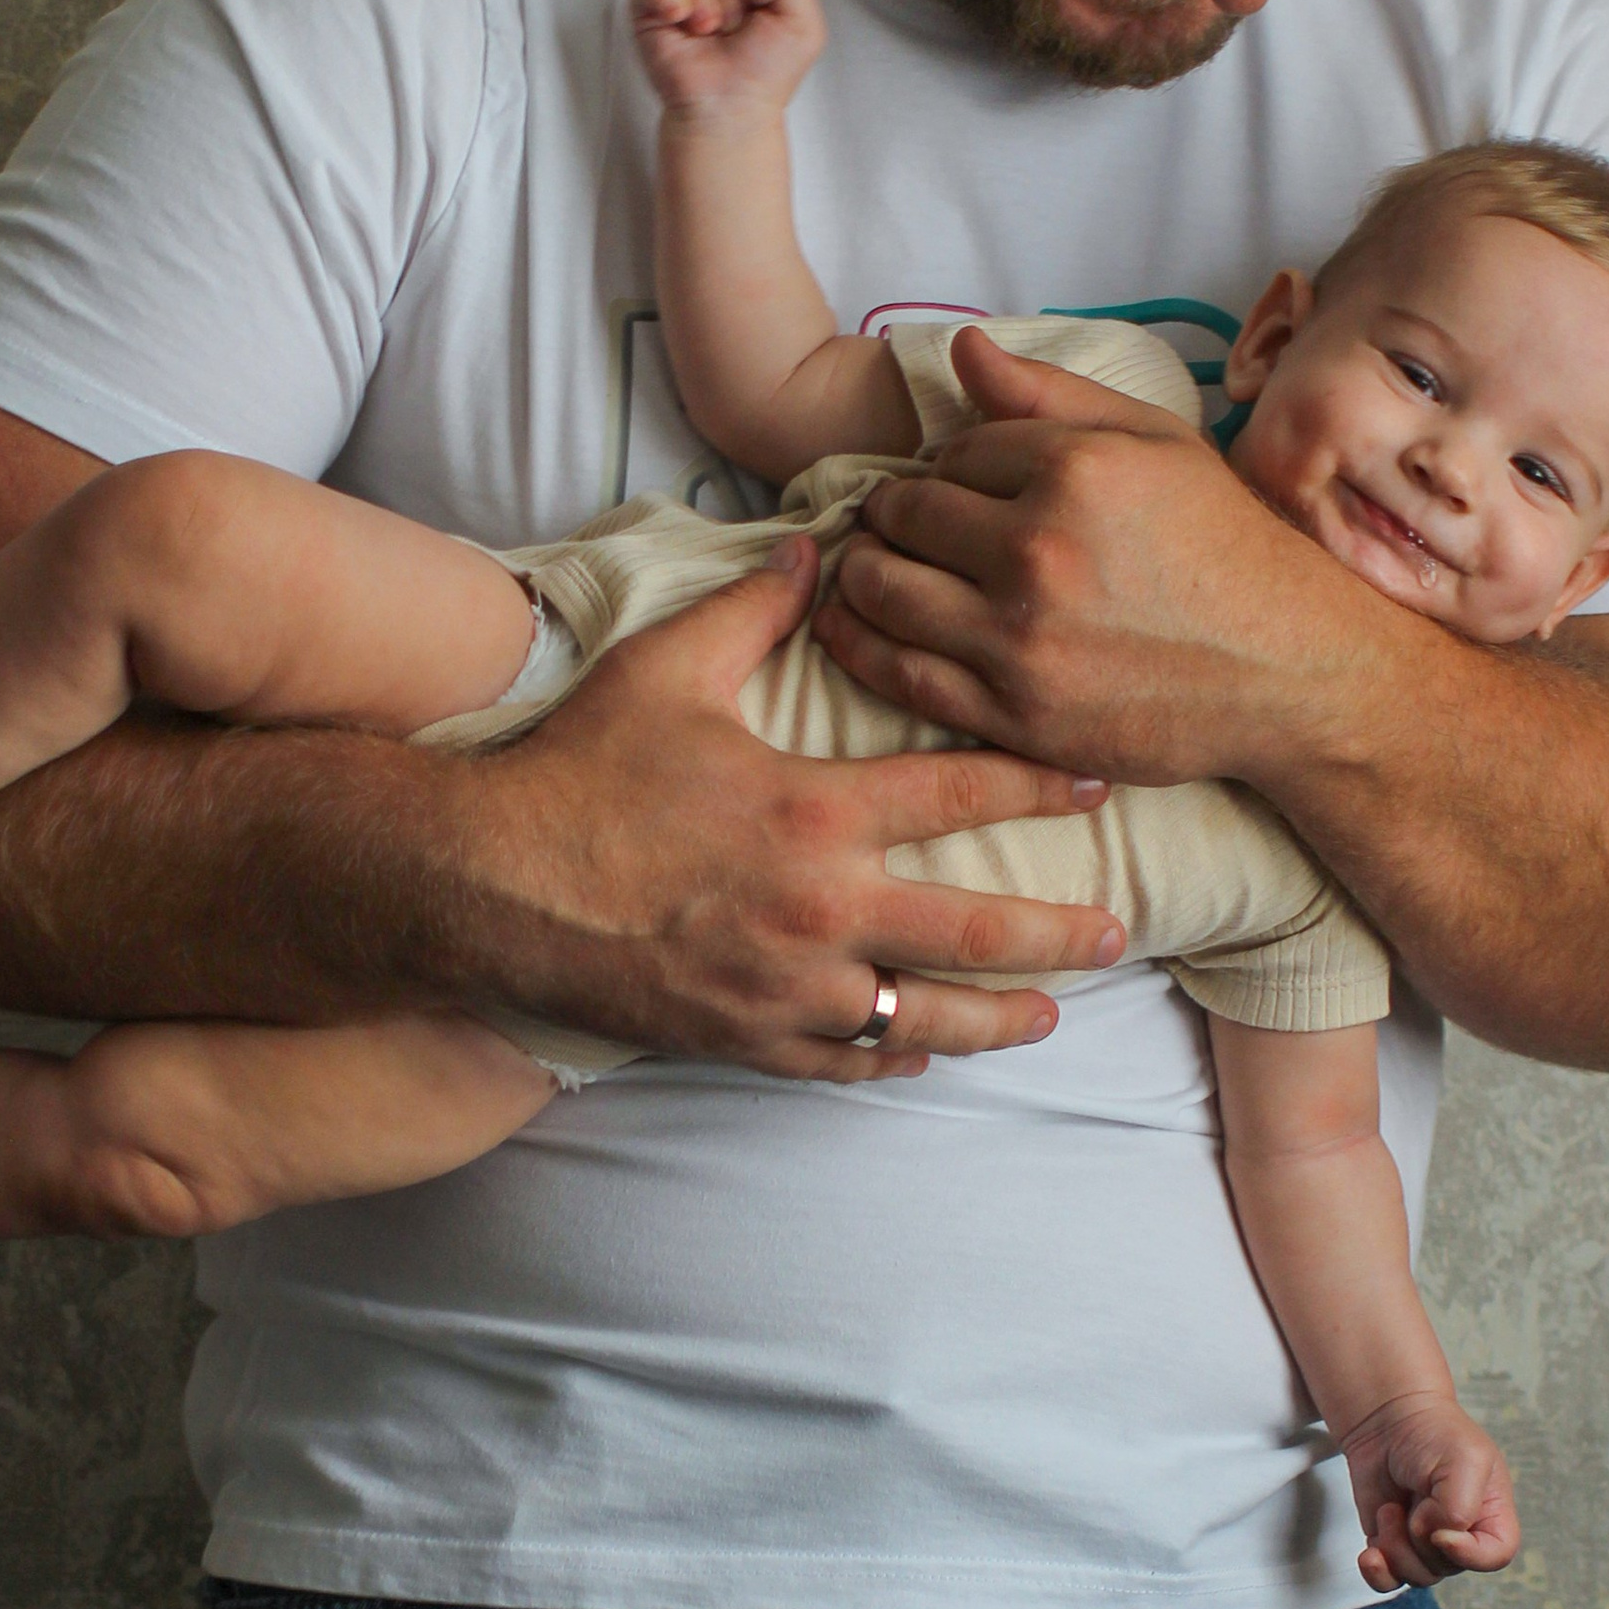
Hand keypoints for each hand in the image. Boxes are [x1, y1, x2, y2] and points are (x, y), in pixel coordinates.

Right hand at [436, 533, 1127, 1077]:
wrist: (490, 887)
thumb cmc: (579, 772)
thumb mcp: (666, 669)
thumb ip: (754, 607)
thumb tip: (816, 545)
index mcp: (815, 811)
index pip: (961, 790)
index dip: (1039, 782)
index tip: (1095, 782)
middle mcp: (821, 909)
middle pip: (978, 929)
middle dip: (1061, 932)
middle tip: (1119, 931)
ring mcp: (787, 986)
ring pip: (926, 1017)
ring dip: (999, 1017)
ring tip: (1050, 1014)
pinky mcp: (746, 1038)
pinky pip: (846, 1062)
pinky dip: (896, 1057)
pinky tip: (927, 1051)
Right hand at [631, 0, 827, 121]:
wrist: (731, 106)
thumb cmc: (764, 75)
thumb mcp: (805, 27)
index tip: (760, 22)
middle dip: (730, 0)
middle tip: (731, 35)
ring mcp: (683, 5)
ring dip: (701, 1)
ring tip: (706, 32)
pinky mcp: (652, 16)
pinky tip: (677, 16)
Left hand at [816, 324, 1355, 786]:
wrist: (1287, 671)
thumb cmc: (1226, 546)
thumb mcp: (1157, 443)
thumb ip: (1053, 394)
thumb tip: (962, 349)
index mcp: (1073, 472)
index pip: (955, 453)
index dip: (950, 466)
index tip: (960, 485)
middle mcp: (1037, 553)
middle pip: (907, 516)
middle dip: (894, 512)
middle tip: (898, 520)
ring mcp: (1019, 641)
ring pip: (883, 591)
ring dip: (863, 571)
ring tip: (874, 565)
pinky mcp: (1012, 715)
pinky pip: (898, 673)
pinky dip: (857, 643)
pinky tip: (848, 626)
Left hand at [1337, 1388, 1521, 1590]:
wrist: (1387, 1419)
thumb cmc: (1433, 1433)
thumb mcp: (1463, 1460)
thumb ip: (1460, 1508)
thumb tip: (1437, 1540)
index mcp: (1491, 1513)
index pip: (1496, 1556)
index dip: (1470, 1555)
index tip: (1441, 1532)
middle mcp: (1462, 1534)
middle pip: (1448, 1567)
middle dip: (1421, 1539)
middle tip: (1412, 1500)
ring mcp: (1426, 1543)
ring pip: (1417, 1576)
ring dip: (1395, 1547)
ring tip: (1389, 1510)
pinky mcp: (1393, 1545)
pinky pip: (1388, 1580)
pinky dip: (1378, 1572)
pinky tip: (1370, 1554)